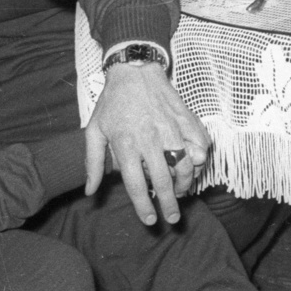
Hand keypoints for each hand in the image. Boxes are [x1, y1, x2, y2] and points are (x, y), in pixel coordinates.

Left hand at [82, 61, 210, 225]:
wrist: (135, 69)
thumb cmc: (112, 102)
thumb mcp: (94, 131)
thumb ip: (92, 163)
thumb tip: (90, 191)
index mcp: (126, 145)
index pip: (137, 185)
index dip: (144, 207)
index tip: (151, 221)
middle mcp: (150, 139)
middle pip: (165, 181)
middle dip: (170, 204)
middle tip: (173, 218)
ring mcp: (171, 129)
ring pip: (186, 165)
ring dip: (185, 184)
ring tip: (181, 192)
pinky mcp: (186, 120)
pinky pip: (200, 145)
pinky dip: (200, 160)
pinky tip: (193, 166)